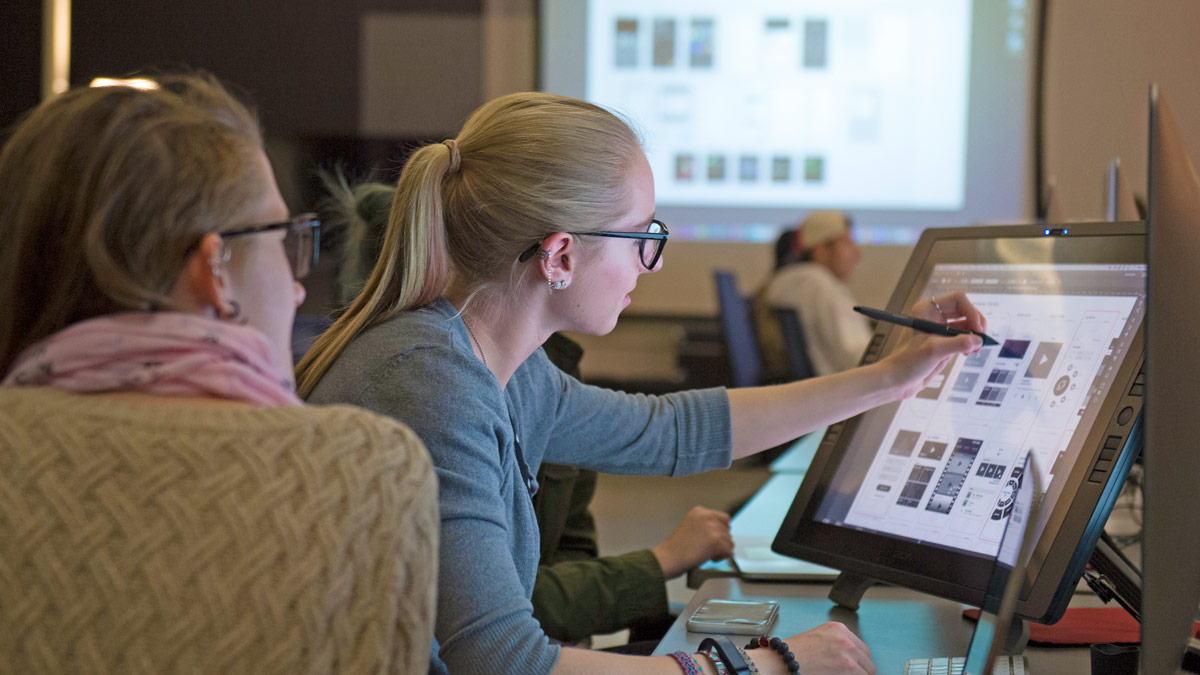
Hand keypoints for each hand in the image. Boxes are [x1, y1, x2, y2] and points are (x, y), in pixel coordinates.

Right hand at [650, 505, 732, 578]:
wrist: (668, 557)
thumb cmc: (676, 548)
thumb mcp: (690, 526)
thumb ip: (705, 525)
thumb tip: (723, 530)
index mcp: (700, 511)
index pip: (724, 518)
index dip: (719, 531)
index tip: (710, 539)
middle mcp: (707, 516)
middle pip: (728, 530)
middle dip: (720, 541)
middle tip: (705, 548)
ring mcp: (712, 527)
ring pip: (729, 542)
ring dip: (720, 551)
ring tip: (704, 553)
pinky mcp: (716, 540)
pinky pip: (729, 552)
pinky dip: (720, 558)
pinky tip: (707, 557)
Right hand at [743, 622, 874, 674]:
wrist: (781, 662)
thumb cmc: (793, 654)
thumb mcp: (817, 639)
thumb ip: (835, 645)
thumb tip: (847, 659)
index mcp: (838, 629)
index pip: (860, 648)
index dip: (857, 662)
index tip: (853, 669)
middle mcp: (846, 638)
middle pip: (867, 660)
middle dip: (859, 670)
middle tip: (846, 674)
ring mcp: (849, 654)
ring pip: (867, 672)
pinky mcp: (849, 668)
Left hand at [876, 292, 985, 399]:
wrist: (896, 380)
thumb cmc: (906, 362)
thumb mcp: (933, 350)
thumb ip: (957, 343)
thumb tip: (977, 340)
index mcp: (927, 310)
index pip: (959, 300)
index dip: (972, 312)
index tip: (977, 329)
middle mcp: (934, 317)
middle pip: (966, 312)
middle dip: (976, 324)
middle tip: (981, 339)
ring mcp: (940, 330)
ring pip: (967, 326)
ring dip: (975, 336)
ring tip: (975, 349)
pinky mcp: (944, 343)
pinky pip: (964, 339)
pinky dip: (970, 344)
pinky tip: (969, 353)